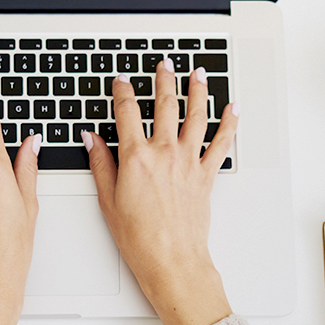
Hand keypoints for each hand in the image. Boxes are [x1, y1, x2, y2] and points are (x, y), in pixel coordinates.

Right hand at [84, 61, 238, 324]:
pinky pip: (221, 143)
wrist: (172, 260)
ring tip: (198, 74)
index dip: (122, 92)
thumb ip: (100, 164)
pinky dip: (229, 124)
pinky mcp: (206, 175)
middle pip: (165, 105)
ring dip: (198, 91)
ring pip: (196, 116)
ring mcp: (188, 162)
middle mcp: (164, 153)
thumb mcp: (108, 200)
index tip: (121, 81)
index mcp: (136, 157)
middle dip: (164, 80)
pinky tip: (233, 109)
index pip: (127, 112)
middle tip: (164, 64)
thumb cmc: (139, 238)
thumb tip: (91, 139)